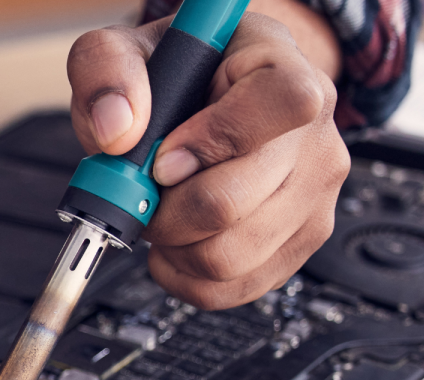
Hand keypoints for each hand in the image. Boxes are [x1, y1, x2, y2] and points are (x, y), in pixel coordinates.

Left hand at [66, 9, 349, 309]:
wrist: (216, 94)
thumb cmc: (182, 73)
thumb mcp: (128, 47)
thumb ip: (108, 72)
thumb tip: (116, 130)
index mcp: (286, 70)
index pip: (282, 104)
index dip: (211, 139)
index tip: (162, 158)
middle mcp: (315, 136)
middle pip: (235, 203)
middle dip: (164, 211)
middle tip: (142, 193)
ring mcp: (314, 195)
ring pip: (230, 257)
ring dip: (172, 248)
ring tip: (160, 214)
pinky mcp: (301, 242)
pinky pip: (237, 288)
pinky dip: (188, 278)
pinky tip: (175, 245)